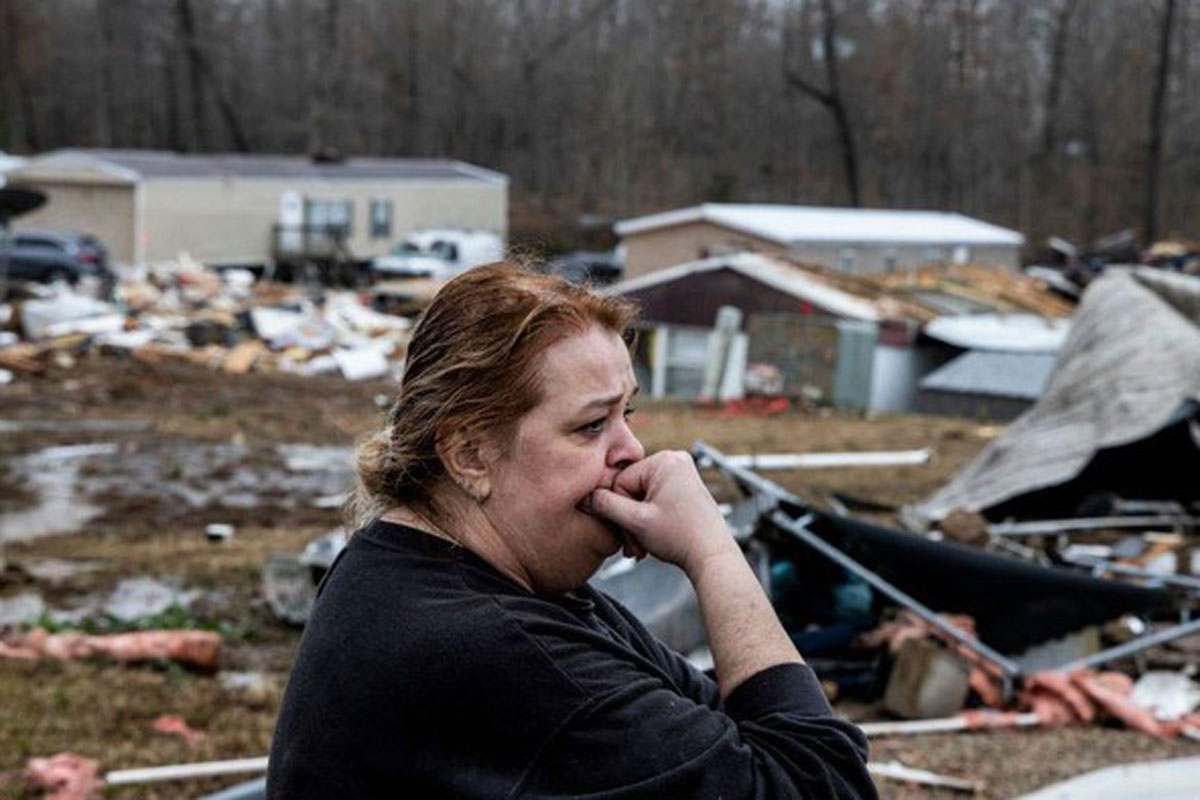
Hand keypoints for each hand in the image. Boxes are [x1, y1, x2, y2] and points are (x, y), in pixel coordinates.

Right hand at [584, 451, 735, 574]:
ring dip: (637, 523)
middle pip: (630, 489)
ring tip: (644, 544)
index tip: (629, 532)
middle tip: (636, 544)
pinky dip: (649, 519)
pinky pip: (654, 499)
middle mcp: (674, 461)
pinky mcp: (684, 487)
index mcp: (665, 461)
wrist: (712, 556)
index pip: (621, 482)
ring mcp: (681, 473)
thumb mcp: (636, 521)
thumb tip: (585, 496)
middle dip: (629, 520)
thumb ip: (606, 506)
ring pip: (641, 497)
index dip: (620, 510)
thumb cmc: (682, 537)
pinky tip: (652, 537)